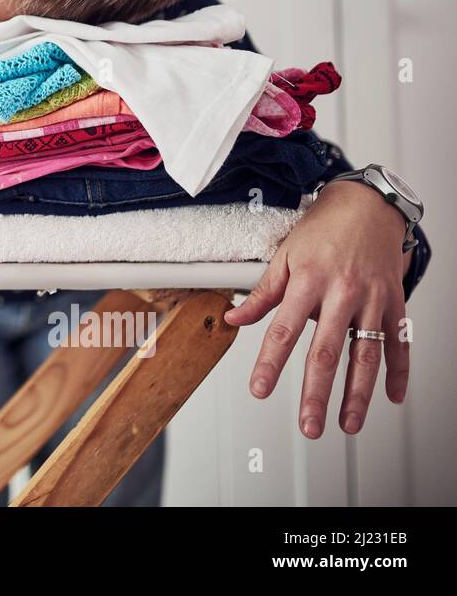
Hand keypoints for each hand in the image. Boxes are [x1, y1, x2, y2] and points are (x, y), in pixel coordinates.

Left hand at [223, 179, 411, 437]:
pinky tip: (392, 397)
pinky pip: (399, 343)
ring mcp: (372, 300)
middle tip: (309, 426)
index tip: (259, 389)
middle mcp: (342, 293)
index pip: (284, 330)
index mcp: (307, 281)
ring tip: (347, 424)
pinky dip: (398, 372)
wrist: (368, 206)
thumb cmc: (322, 230)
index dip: (270, 363)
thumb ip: (261, 294)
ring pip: (366, 355)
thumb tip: (233, 319)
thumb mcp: (283, 255)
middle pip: (326, 352)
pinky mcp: (395, 303)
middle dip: (316, 393)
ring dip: (357, 394)